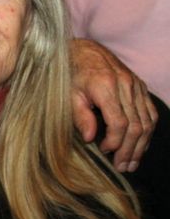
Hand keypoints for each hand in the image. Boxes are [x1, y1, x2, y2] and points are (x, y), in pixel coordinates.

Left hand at [70, 38, 156, 171]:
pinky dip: (148, 131)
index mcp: (105, 87)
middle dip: (130, 150)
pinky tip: (140, 145)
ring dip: (141, 145)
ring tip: (132, 163)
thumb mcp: (68, 95)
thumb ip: (80, 116)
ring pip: (147, 121)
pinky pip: (150, 112)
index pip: (119, 122)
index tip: (104, 151)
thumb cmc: (71, 75)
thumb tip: (91, 138)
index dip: (115, 142)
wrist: (83, 51)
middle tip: (122, 167)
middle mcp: (125, 86)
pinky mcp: (140, 87)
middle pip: (136, 125)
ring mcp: (135, 86)